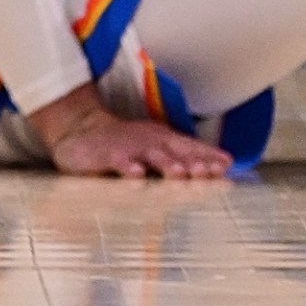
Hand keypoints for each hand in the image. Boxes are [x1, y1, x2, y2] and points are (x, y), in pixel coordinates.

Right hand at [33, 91, 231, 178]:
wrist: (80, 129)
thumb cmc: (124, 145)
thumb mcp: (155, 148)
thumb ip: (183, 159)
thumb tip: (223, 167)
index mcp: (165, 140)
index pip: (192, 148)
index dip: (209, 157)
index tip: (226, 167)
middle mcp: (150, 142)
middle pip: (176, 152)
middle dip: (193, 162)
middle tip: (207, 172)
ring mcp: (128, 147)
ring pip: (151, 156)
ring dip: (166, 164)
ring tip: (178, 173)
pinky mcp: (105, 154)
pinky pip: (117, 161)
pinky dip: (127, 168)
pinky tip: (135, 176)